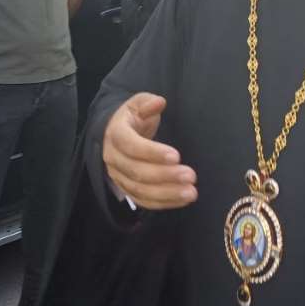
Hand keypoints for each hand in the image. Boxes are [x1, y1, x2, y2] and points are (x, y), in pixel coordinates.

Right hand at [102, 93, 196, 209]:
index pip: (130, 146)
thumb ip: (148, 103)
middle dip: (165, 175)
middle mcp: (113, 158)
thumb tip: (159, 102)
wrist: (115, 132)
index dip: (152, 152)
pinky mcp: (126, 188)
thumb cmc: (132, 117)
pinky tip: (183, 200)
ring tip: (191, 192)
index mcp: (115, 134)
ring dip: (167, 193)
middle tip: (191, 176)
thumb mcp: (138, 103)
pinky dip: (163, 203)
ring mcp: (118, 176)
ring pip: (140, 190)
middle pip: (136, 171)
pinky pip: (143, 200)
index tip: (176, 155)